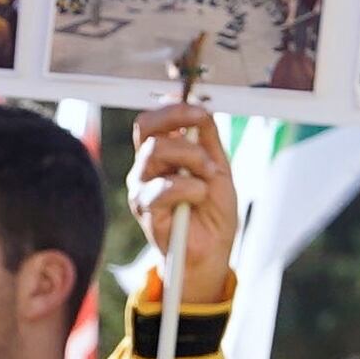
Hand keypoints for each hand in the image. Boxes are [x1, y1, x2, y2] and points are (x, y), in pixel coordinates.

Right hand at [132, 101, 238, 309]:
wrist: (213, 251)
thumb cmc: (213, 212)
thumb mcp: (218, 167)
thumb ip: (208, 138)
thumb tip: (200, 107)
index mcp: (161, 154)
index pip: (153, 119)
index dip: (174, 108)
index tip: (200, 111)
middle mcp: (146, 168)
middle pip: (146, 127)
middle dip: (180, 123)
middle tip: (207, 140)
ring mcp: (141, 188)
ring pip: (155, 151)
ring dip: (191, 157)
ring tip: (208, 177)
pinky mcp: (144, 210)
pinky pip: (159, 187)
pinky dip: (188, 187)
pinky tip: (199, 196)